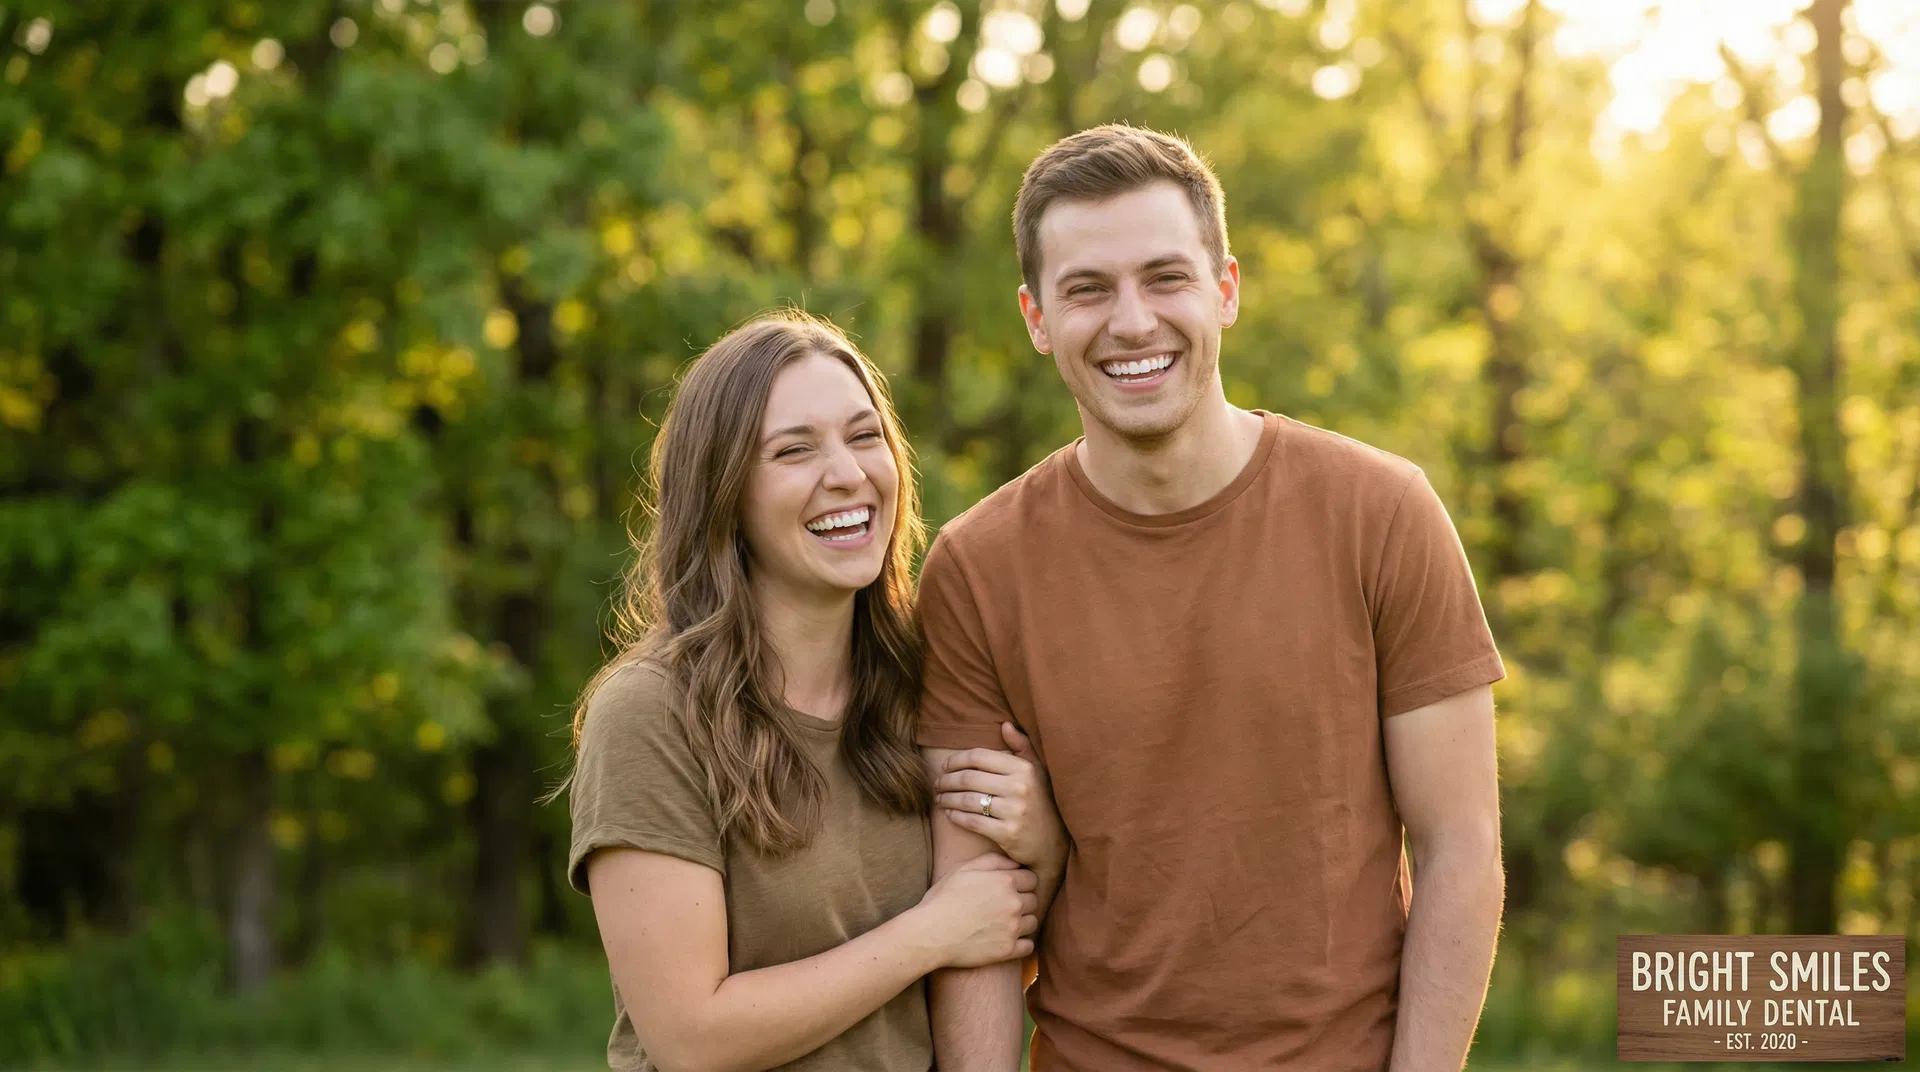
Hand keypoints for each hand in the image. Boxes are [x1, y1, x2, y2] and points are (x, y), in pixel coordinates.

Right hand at [914, 853, 1038, 968]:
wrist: (931, 934)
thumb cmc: (943, 899)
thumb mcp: (963, 869)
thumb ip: (992, 861)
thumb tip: (1015, 863)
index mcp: (1005, 881)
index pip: (1032, 879)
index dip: (1022, 882)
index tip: (1010, 888)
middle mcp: (1014, 903)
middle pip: (1034, 900)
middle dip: (1022, 901)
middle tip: (1003, 906)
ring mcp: (1013, 928)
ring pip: (1032, 922)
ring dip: (1022, 922)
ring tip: (1003, 923)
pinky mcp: (1008, 950)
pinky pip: (1028, 946)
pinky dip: (1020, 944)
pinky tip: (1005, 939)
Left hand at [933, 722, 1066, 874]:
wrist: (1053, 843)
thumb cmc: (1041, 802)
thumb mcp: (1037, 771)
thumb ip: (1022, 746)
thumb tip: (1005, 724)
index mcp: (1024, 768)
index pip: (979, 756)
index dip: (956, 760)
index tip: (945, 765)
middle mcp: (1020, 787)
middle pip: (969, 778)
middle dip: (947, 780)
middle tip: (937, 783)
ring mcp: (1015, 812)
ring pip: (968, 800)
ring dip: (947, 798)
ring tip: (939, 798)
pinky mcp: (1008, 834)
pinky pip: (973, 822)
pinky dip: (957, 817)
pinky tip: (949, 814)